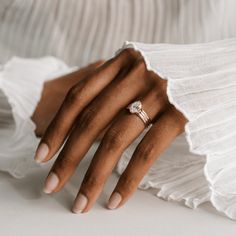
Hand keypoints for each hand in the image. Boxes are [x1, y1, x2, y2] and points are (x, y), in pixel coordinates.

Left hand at [34, 49, 186, 212]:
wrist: (213, 67)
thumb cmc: (170, 72)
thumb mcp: (137, 70)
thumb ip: (113, 87)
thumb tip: (84, 123)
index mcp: (121, 61)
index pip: (78, 97)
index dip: (57, 127)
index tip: (43, 155)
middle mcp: (136, 74)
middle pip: (91, 122)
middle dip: (68, 157)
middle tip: (51, 184)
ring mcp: (159, 93)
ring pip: (115, 140)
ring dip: (94, 175)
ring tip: (80, 202)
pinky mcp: (180, 114)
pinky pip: (147, 152)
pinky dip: (129, 178)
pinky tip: (116, 199)